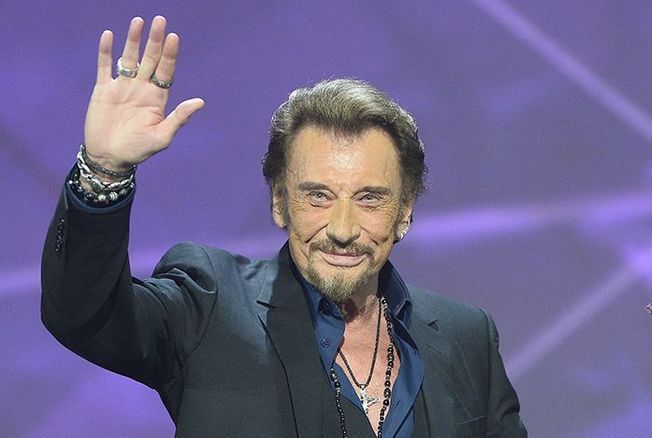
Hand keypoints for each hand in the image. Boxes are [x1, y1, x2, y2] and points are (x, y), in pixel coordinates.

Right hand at [84, 16, 203, 171]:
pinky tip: (109, 35)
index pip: (166, 70)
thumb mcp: (162, 136)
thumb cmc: (138, 150)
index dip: (170, 54)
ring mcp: (122, 87)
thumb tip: (200, 101)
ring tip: (138, 21)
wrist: (110, 157)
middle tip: (159, 20)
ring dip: (133, 40)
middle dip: (154, 40)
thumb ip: (179, 117)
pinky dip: (106, 52)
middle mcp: (142, 88)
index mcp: (157, 98)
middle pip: (150, 59)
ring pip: (129, 58)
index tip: (173, 36)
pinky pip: (104, 66)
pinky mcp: (103, 90)